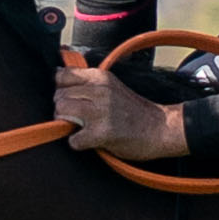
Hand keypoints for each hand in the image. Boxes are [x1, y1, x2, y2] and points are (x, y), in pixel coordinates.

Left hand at [50, 60, 190, 161]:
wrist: (160, 128)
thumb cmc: (134, 111)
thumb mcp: (112, 86)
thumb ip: (88, 83)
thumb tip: (58, 78)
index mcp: (100, 77)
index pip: (62, 75)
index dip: (61, 89)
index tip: (69, 98)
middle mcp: (99, 91)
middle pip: (58, 96)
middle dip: (62, 109)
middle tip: (76, 118)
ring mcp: (100, 112)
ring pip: (61, 113)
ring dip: (66, 124)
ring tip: (81, 128)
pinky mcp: (102, 133)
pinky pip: (73, 140)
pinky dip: (78, 143)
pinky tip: (90, 141)